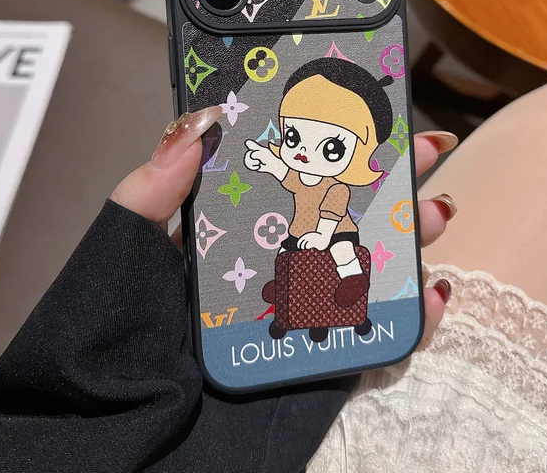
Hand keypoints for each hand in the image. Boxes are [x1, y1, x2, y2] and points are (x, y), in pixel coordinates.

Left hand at [112, 114, 457, 345]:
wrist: (122, 430)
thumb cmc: (112, 335)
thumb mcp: (127, 249)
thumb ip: (152, 191)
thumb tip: (194, 123)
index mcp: (230, 233)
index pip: (288, 178)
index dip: (330, 146)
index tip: (365, 116)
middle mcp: (273, 268)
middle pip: (343, 218)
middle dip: (391, 182)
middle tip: (427, 149)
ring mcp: (300, 315)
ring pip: (368, 271)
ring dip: (410, 239)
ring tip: (435, 213)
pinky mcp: (317, 364)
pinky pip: (373, 339)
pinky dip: (412, 320)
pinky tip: (431, 296)